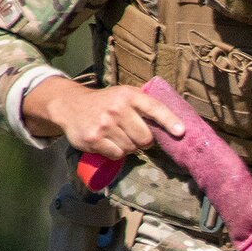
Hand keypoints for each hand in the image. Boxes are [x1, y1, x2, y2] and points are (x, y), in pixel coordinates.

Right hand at [25, 77, 184, 158]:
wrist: (70, 104)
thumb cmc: (107, 102)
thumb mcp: (125, 95)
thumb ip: (146, 106)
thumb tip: (175, 127)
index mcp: (129, 95)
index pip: (154, 108)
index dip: (169, 121)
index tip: (180, 132)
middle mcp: (117, 108)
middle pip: (145, 138)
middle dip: (144, 141)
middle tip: (135, 134)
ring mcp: (104, 125)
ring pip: (131, 148)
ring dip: (129, 147)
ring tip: (118, 135)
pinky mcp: (93, 139)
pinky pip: (117, 155)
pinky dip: (116, 152)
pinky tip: (108, 142)